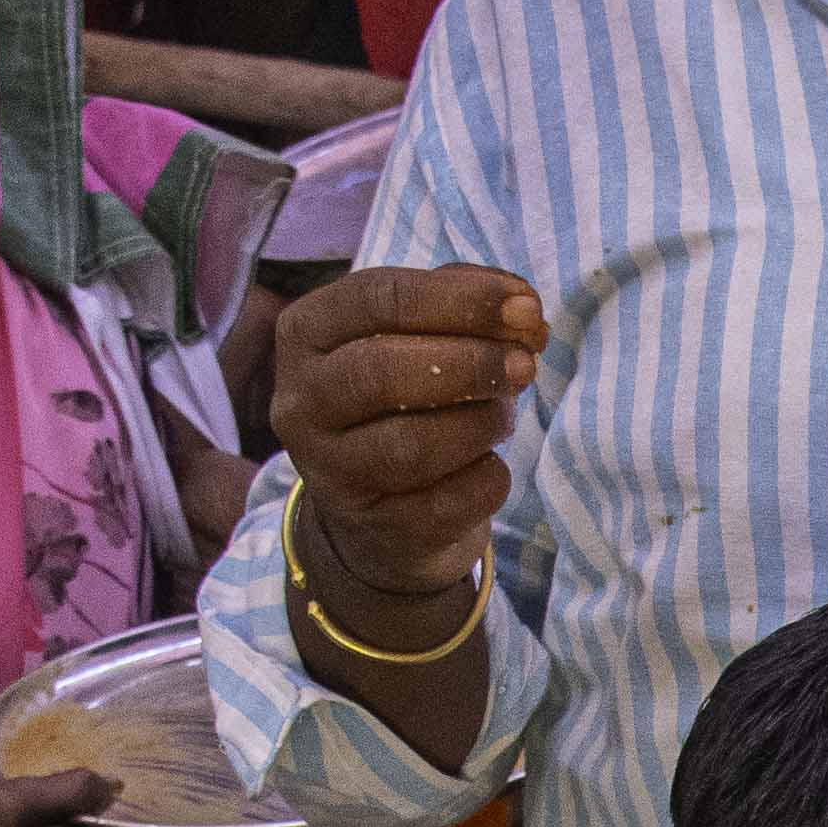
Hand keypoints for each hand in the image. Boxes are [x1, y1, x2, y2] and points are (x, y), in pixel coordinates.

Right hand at [270, 261, 544, 598]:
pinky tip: (488, 466)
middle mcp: (302, 402)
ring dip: (480, 423)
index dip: (460, 299)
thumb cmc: (407, 397)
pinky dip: (487, 479)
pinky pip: (445, 503)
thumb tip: (523, 309)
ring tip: (502, 416)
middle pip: (381, 370)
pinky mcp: (374, 528)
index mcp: (307, 332)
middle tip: (525, 365)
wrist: (384, 510)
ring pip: (410, 444)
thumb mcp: (421, 334)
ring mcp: (329, 473)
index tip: (526, 308)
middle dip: (470, 363)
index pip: (377, 298)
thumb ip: (468, 303)